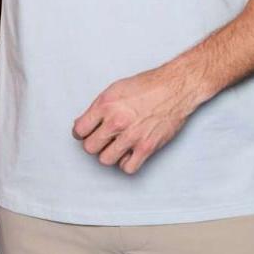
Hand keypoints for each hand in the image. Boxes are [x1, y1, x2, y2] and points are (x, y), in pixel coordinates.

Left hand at [71, 63, 197, 173]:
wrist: (174, 88)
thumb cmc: (148, 86)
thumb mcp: (116, 89)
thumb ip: (99, 107)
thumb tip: (83, 123)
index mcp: (106, 105)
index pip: (79, 130)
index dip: (81, 133)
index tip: (86, 134)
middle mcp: (116, 121)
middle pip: (90, 147)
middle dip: (94, 144)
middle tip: (102, 139)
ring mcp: (131, 136)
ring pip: (105, 160)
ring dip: (109, 154)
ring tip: (117, 145)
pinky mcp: (146, 147)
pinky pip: (127, 168)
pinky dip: (126, 163)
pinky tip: (129, 152)